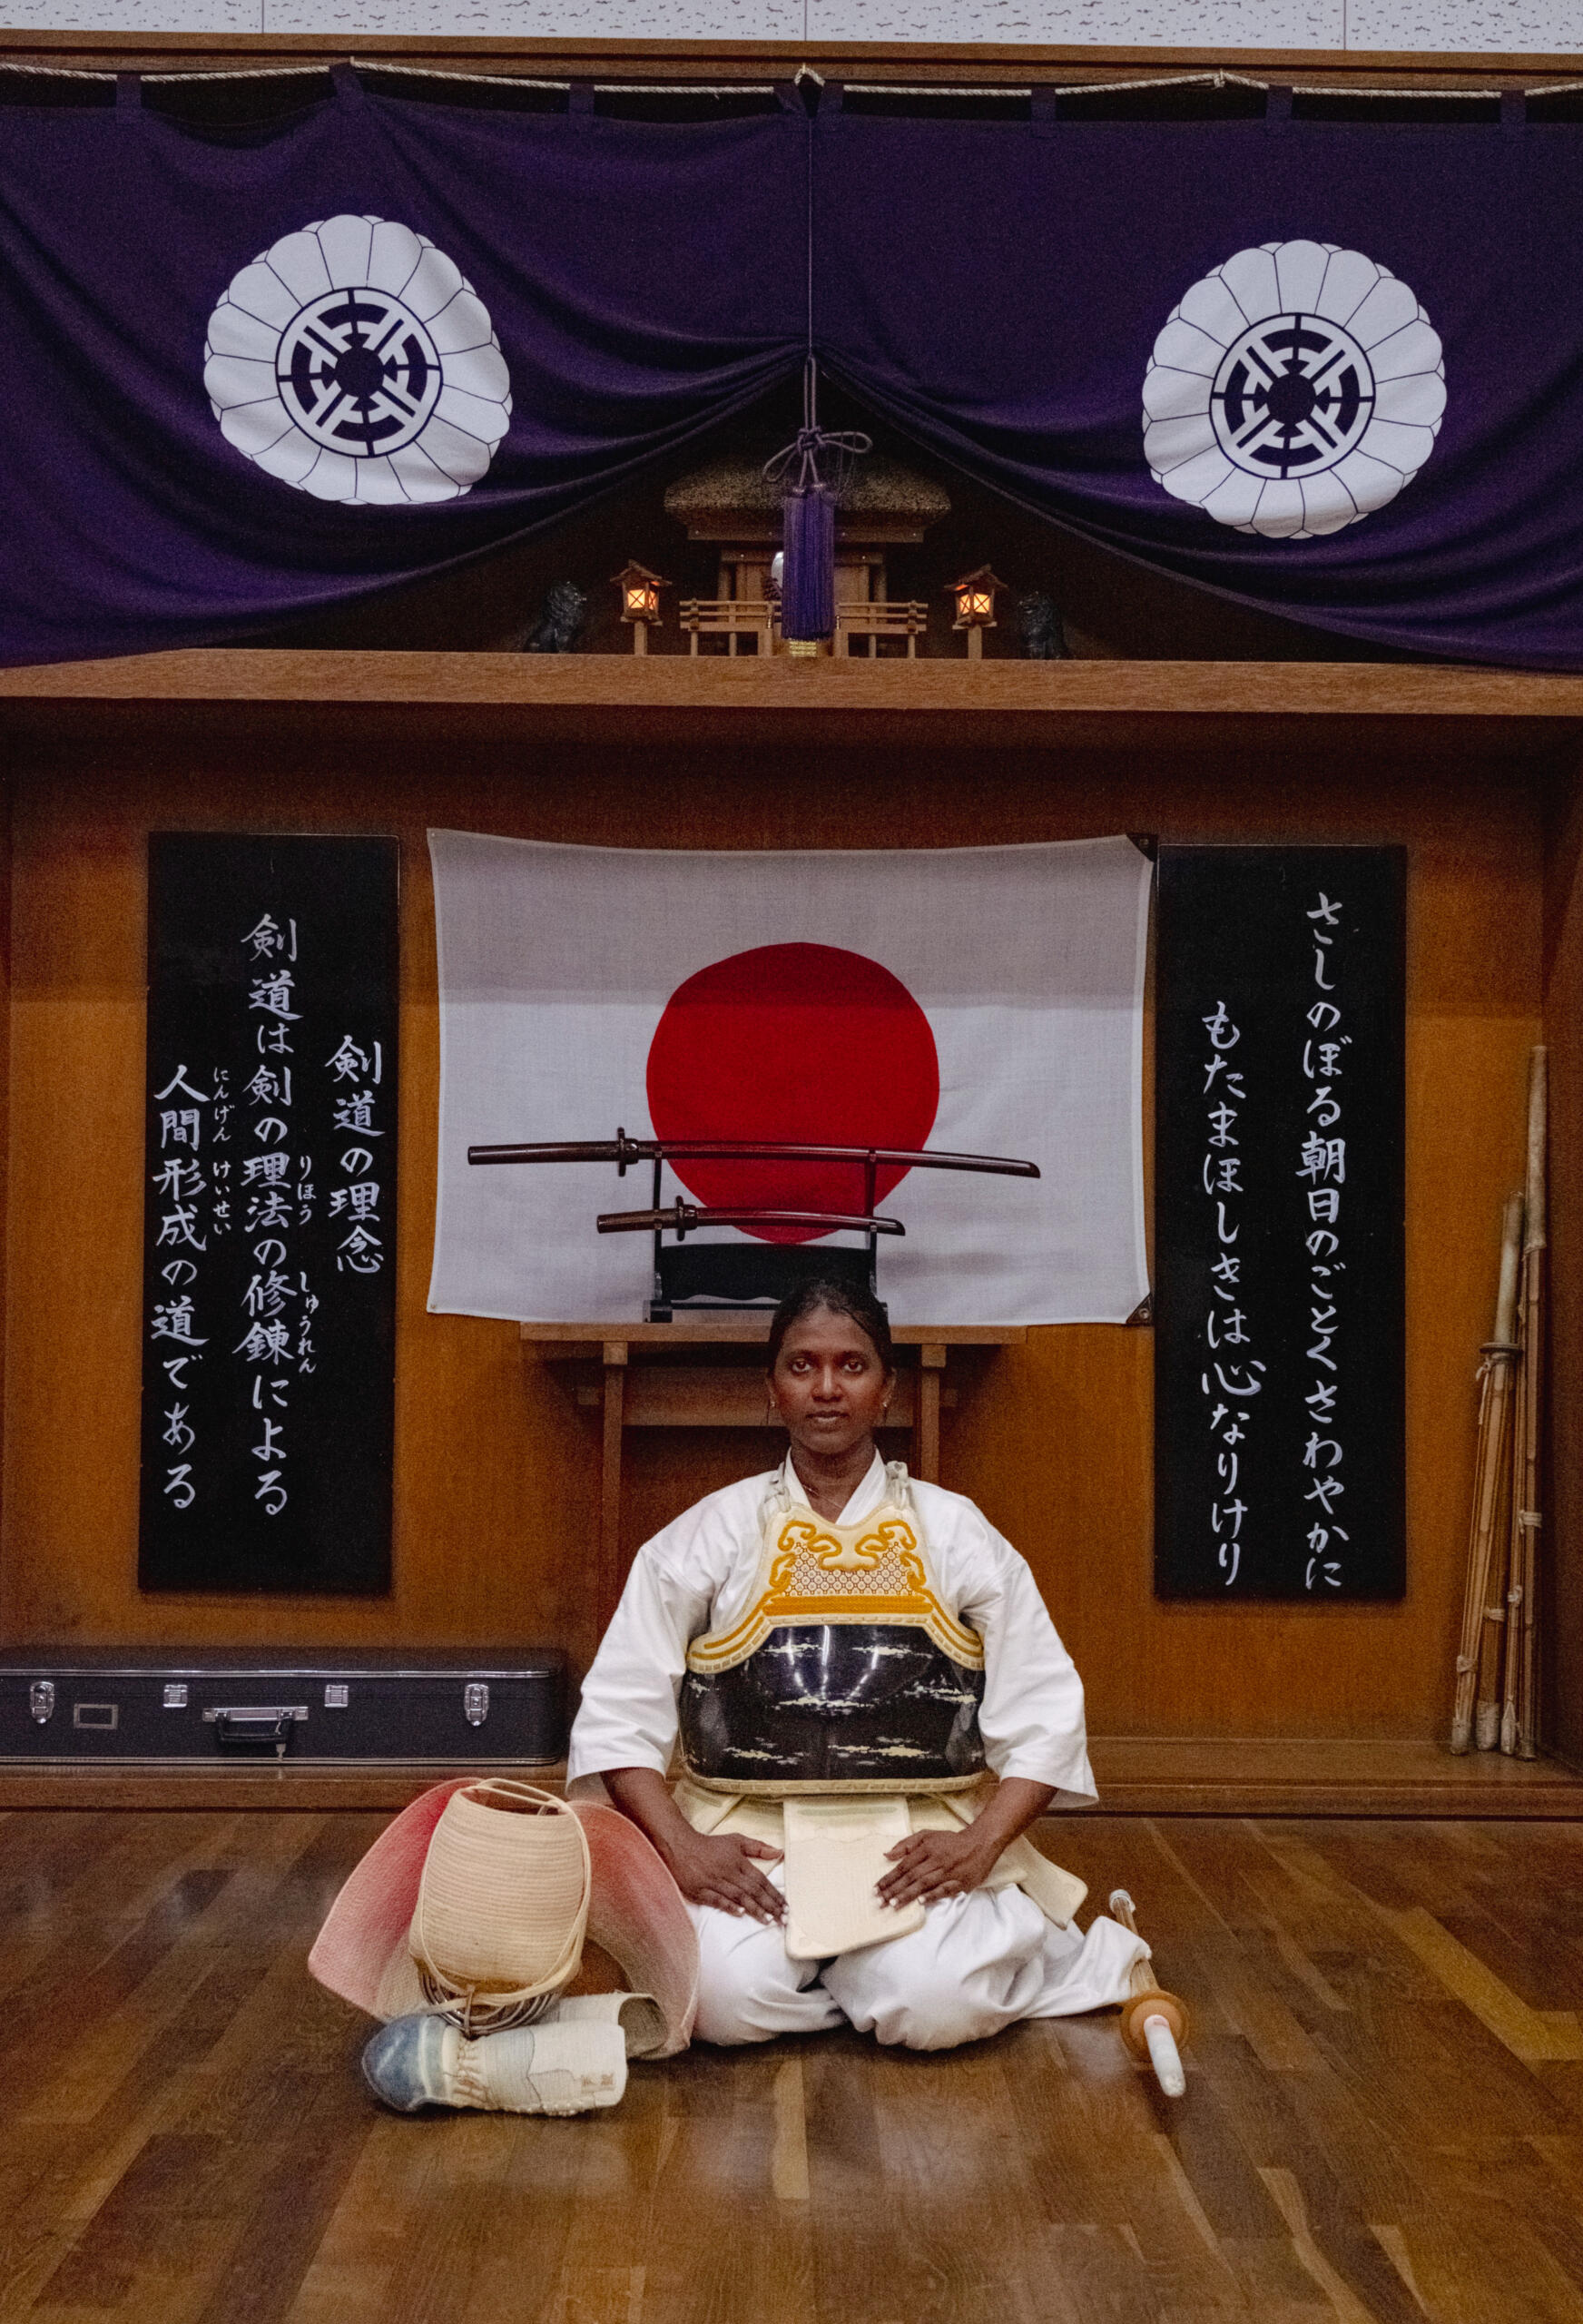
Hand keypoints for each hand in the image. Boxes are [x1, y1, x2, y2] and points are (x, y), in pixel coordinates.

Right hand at [666, 1830, 784, 1922]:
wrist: (680, 1846)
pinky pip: (716, 1899)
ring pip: (738, 1896)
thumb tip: (779, 1852)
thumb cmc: (710, 1845)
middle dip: (769, 1905)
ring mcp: (713, 1882)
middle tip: (783, 1919)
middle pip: (752, 1890)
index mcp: (738, 1861)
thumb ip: (758, 1847)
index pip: (760, 1880)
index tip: (786, 1906)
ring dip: (754, 1908)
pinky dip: (728, 1906)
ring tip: (768, 1920)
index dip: (774, 1893)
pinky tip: (740, 1913)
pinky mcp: (700, 1890)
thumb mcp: (736, 1840)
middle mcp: (728, 1872)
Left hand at [876, 1825, 997, 1908]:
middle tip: (880, 1901)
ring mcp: (948, 1871)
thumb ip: (906, 1844)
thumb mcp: (928, 1835)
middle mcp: (936, 1860)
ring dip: (908, 1894)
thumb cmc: (951, 1841)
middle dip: (894, 1889)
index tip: (876, 1889)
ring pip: (925, 1883)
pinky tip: (921, 1902)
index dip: (889, 1877)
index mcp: (926, 1848)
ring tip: (894, 1904)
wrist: (980, 1843)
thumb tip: (887, 1854)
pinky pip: (945, 1889)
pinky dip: (933, 1895)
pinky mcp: (960, 1881)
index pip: (904, 1865)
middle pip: (911, 1876)